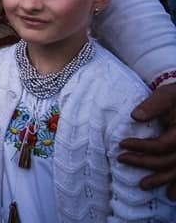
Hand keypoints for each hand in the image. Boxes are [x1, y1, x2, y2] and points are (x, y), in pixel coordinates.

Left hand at [119, 83, 175, 198]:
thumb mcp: (167, 95)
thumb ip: (153, 105)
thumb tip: (135, 116)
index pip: (161, 146)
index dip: (141, 147)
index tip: (121, 144)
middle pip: (167, 161)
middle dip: (144, 163)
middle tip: (121, 159)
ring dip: (161, 180)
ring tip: (142, 185)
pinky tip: (170, 196)